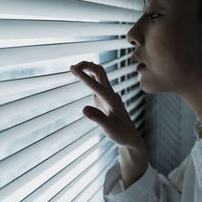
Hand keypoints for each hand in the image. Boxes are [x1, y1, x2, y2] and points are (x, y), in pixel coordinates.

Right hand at [70, 61, 147, 188]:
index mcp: (111, 99)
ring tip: (74, 68)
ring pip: (98, 74)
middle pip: (99, 71)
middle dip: (86, 65)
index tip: (71, 68)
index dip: (82, 75)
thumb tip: (84, 109)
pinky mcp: (104, 98)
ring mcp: (107, 94)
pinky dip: (88, 75)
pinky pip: (96, 81)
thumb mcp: (109, 128)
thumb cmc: (121, 133)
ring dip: (87, 68)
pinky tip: (82, 76)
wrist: (129, 136)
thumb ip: (97, 118)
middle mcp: (110, 93)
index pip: (95, 84)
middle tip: (72, 67)